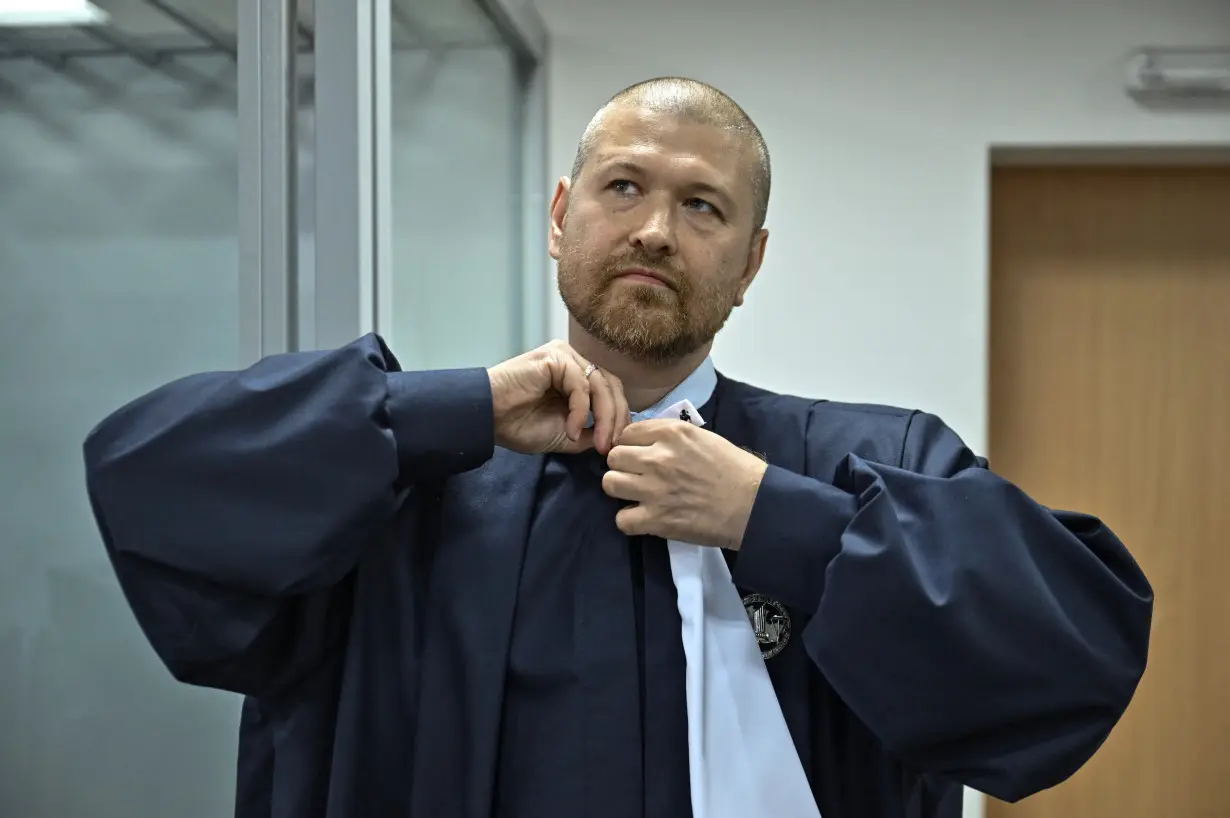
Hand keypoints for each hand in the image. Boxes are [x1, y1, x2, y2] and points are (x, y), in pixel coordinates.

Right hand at [487, 340, 631, 454]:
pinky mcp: (556, 357)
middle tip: (611, 446)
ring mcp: (565, 356)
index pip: (611, 391)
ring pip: (600, 385)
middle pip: (611, 385)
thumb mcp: (567, 435)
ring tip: (597, 443)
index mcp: (578, 376)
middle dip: (617, 418)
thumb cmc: (521, 425)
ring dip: (604, 418)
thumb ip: (592, 432)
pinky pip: (580, 385)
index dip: (620, 418)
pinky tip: (572, 429)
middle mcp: (574, 361)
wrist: (490, 419)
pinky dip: (581, 411)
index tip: (617, 446)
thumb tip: (616, 438)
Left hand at [602, 419, 768, 548]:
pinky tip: (644, 517)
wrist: (753, 505)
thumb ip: (670, 437)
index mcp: (671, 433)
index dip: (631, 445)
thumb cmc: (734, 469)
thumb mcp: (702, 437)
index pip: (627, 433)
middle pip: (614, 457)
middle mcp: (658, 458)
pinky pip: (621, 519)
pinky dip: (630, 520)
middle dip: (623, 466)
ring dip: (621, 490)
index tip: (639, 455)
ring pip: (610, 484)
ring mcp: (654, 489)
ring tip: (637, 496)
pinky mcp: (656, 520)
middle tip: (637, 476)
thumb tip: (644, 442)